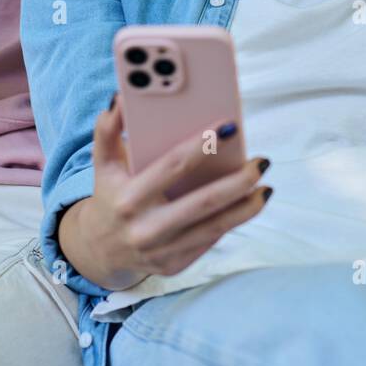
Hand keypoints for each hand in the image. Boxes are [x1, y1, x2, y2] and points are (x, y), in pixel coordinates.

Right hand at [77, 95, 271, 288]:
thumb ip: (107, 130)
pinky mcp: (174, 266)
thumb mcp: (103, 164)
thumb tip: (119, 98)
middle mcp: (145, 229)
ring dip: (246, 207)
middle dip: (238, 182)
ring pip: (214, 227)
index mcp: (129, 198)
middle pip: (202, 202)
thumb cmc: (109, 196)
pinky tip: (246, 204)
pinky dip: (231, 222)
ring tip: (266, 187)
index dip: (203, 145)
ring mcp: (161, 252)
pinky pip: (209, 241)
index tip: (230, 127)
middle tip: (262, 163)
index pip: (172, 166)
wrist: (99, 250)